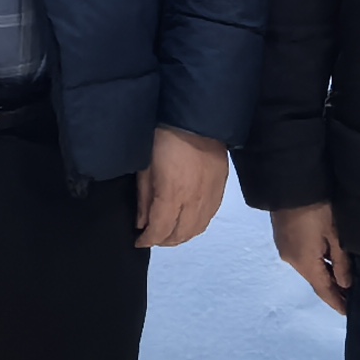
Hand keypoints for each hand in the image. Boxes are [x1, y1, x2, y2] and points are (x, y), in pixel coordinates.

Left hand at [135, 127, 229, 249]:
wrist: (196, 118)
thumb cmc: (164, 138)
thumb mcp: (146, 167)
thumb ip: (144, 198)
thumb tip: (142, 223)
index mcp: (173, 194)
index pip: (161, 230)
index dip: (148, 240)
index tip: (139, 241)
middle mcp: (194, 200)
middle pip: (180, 234)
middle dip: (164, 241)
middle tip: (152, 237)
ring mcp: (210, 195)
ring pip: (197, 229)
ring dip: (181, 236)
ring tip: (169, 232)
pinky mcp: (221, 188)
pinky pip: (209, 217)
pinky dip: (197, 225)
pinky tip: (187, 221)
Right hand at [271, 201, 350, 311]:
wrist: (290, 183)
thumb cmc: (317, 208)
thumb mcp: (335, 235)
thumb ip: (341, 262)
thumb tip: (345, 285)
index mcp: (305, 263)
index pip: (323, 290)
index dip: (336, 302)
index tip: (349, 313)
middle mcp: (292, 260)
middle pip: (315, 280)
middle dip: (332, 290)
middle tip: (350, 297)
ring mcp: (285, 249)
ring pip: (309, 268)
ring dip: (324, 275)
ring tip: (342, 281)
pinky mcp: (283, 238)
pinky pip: (303, 257)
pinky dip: (316, 263)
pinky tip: (327, 261)